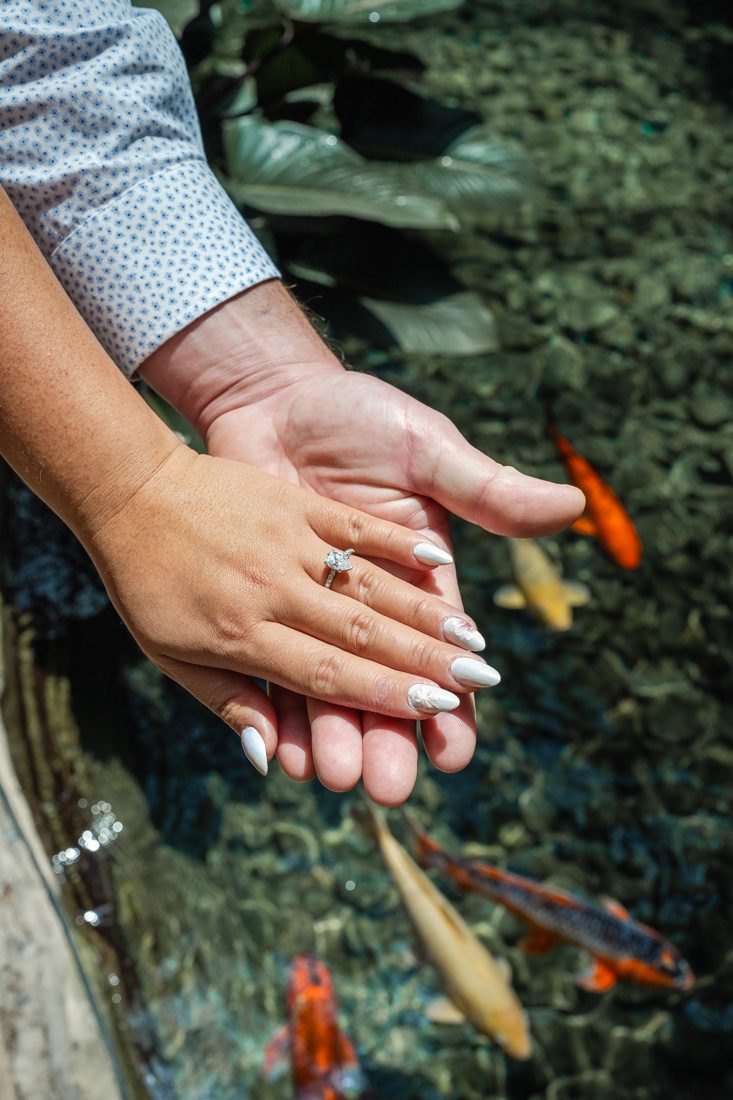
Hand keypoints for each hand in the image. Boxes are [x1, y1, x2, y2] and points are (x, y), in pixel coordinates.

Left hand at [86, 442, 498, 774]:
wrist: (129, 484)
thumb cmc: (147, 580)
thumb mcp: (168, 651)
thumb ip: (229, 700)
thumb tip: (270, 758)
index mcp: (243, 638)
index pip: (330, 676)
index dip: (386, 697)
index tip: (437, 712)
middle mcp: (272, 594)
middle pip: (359, 635)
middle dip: (422, 661)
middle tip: (476, 684)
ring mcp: (285, 544)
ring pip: (365, 585)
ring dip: (420, 610)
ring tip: (470, 635)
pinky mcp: (288, 503)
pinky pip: (349, 525)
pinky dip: (392, 539)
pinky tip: (436, 556)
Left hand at [141, 282, 583, 802]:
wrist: (271, 395)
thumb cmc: (357, 415)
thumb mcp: (426, 447)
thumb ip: (487, 487)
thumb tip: (574, 508)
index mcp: (414, 576)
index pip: (439, 650)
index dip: (451, 702)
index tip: (453, 752)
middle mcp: (364, 602)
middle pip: (381, 678)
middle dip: (388, 736)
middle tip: (390, 787)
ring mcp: (308, 604)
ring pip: (324, 679)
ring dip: (332, 731)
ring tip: (334, 773)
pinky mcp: (256, 597)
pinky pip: (268, 654)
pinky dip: (275, 698)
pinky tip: (279, 742)